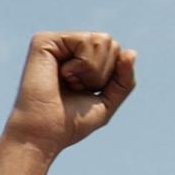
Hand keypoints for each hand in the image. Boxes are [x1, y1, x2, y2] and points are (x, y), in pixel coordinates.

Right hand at [0, 32, 136, 159]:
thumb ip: (124, 79)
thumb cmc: (69, 123)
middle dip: (102, 72)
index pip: (114, 50)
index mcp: (77, 59)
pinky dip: (83, 65)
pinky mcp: (44, 41)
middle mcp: (65, 47)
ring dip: (93, 70)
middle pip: (109, 42)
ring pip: (102, 40)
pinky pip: (86, 40)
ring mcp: (54, 42)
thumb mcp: (107, 101)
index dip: (110, 75)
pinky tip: (63, 75)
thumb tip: (131, 52)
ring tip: (70, 83)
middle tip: (76, 88)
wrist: (43, 134)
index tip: (85, 92)